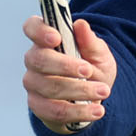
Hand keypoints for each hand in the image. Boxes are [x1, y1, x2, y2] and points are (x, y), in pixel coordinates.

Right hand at [22, 17, 116, 133]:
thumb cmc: (92, 68)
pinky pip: (54, 111)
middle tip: (89, 71)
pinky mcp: (38, 106)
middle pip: (40, 60)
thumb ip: (90, 41)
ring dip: (79, 90)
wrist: (93, 97)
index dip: (39, 31)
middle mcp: (34, 60)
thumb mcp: (98, 54)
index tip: (56, 38)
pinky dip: (78, 111)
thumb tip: (80, 25)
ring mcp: (33, 84)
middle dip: (66, 66)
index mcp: (45, 40)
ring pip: (50, 87)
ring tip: (103, 91)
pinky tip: (96, 111)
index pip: (32, 27)